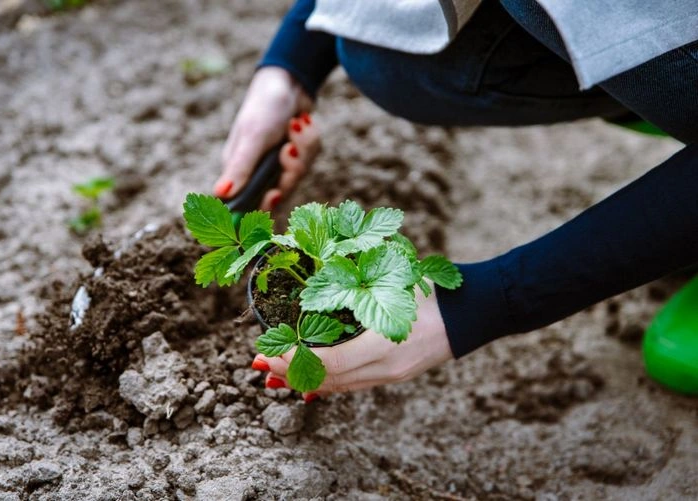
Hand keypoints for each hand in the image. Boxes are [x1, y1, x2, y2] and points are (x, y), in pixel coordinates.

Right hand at [214, 67, 320, 210]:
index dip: (261, 207)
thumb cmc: (264, 107)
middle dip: (291, 170)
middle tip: (289, 148)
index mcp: (239, 170)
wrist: (290, 80)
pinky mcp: (295, 156)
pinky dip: (310, 141)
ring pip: (298, 175)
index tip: (274, 195)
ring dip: (303, 149)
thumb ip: (240, 168)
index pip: (247, 205)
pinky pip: (309, 160)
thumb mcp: (252, 138)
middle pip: (280, 193)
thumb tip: (220, 194)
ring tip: (296, 125)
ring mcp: (277, 164)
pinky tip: (303, 122)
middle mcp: (256, 171)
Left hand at [252, 282, 453, 400]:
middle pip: (328, 380)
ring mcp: (391, 375)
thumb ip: (356, 283)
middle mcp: (385, 367)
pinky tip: (310, 382)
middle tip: (262, 363)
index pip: (328, 362)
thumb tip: (315, 276)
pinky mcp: (394, 376)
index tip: (267, 351)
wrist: (472, 312)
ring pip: (339, 386)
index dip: (294, 360)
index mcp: (384, 343)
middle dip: (291, 373)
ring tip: (277, 375)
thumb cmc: (432, 289)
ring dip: (305, 381)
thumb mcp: (393, 280)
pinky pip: (353, 385)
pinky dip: (327, 383)